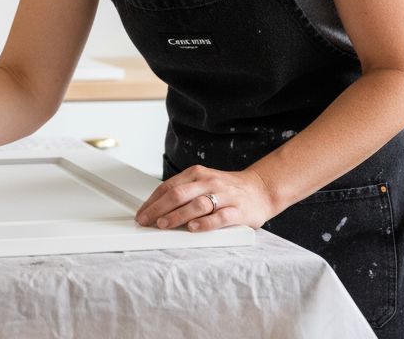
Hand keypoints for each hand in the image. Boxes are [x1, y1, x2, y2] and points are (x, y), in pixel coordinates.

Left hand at [135, 165, 278, 231]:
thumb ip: (184, 192)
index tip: (141, 214)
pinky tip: (193, 229)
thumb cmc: (227, 189)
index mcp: (197, 174)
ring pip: (197, 205)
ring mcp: (224, 196)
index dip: (152, 201)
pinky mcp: (238, 211)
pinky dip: (205, 223)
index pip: (169, 186)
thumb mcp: (203, 183)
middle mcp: (209, 182)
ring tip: (163, 225)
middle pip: (178, 194)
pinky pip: (219, 217)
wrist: (261, 189)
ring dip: (177, 216)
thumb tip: (156, 207)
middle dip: (158, 209)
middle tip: (146, 221)